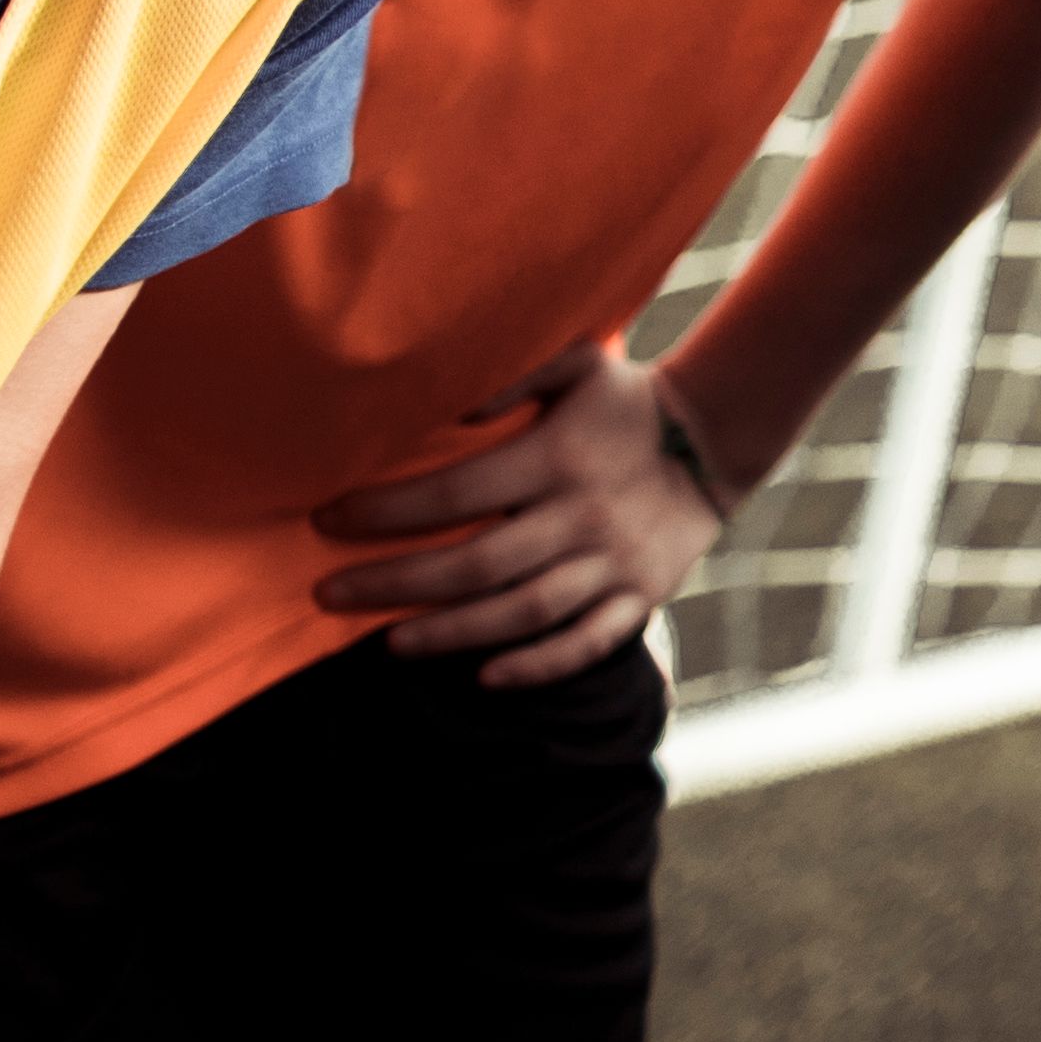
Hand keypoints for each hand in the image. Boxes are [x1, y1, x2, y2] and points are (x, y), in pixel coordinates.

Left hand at [313, 341, 734, 686]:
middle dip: (393, 583)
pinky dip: (537, 665)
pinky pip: (588, 643)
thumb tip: (451, 405)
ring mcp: (615, 562)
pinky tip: (485, 676)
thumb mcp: (579, 365)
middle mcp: (584, 515)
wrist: (713, 440)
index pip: (456, 491)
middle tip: (328, 593)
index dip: (386, 510)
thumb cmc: (623, 402)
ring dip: (450, 633)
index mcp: (558, 459)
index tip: (328, 519)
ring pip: (523, 612)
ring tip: (388, 642)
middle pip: (476, 564)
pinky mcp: (641, 596)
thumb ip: (518, 371)